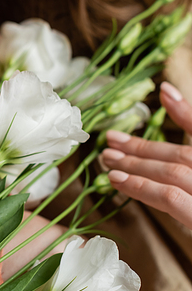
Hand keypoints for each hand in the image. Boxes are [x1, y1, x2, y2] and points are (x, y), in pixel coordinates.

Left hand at [102, 82, 191, 228]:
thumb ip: (187, 179)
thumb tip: (173, 150)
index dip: (188, 112)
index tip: (163, 92)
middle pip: (183, 154)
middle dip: (144, 145)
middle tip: (110, 140)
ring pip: (174, 170)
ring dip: (138, 161)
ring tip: (107, 159)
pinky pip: (173, 197)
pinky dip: (144, 185)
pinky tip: (120, 181)